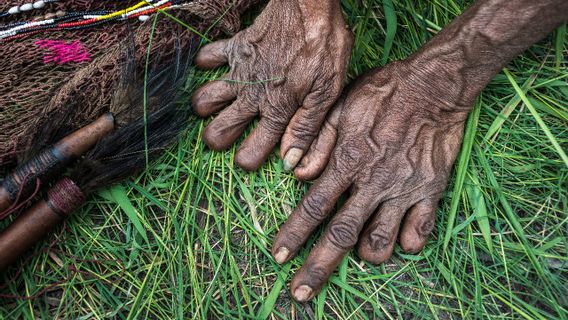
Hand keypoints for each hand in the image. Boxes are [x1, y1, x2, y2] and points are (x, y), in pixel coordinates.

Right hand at [192, 0, 351, 170]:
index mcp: (277, 110)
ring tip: (219, 106)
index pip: (250, 151)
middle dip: (217, 140)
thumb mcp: (327, 92)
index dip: (248, 161)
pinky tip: (217, 67)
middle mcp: (252, 95)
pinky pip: (208, 57)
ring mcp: (240, 71)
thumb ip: (306, 128)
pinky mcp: (235, 48)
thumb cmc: (325, 47)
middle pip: (217, 131)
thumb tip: (289, 161)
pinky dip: (207, 63)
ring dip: (207, 107)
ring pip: (204, 99)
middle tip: (226, 135)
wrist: (309, 6)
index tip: (250, 159)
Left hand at [271, 59, 471, 301]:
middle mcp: (374, 182)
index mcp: (347, 160)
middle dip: (318, 268)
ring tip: (359, 253)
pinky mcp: (431, 191)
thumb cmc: (383, 92)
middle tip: (301, 294)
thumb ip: (317, 141)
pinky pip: (419, 233)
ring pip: (382, 242)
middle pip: (341, 235)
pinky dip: (406, 243)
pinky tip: (398, 239)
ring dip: (367, 255)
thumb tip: (295, 173)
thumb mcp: (341, 105)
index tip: (277, 256)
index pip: (314, 206)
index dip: (293, 234)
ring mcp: (404, 190)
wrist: (435, 86)